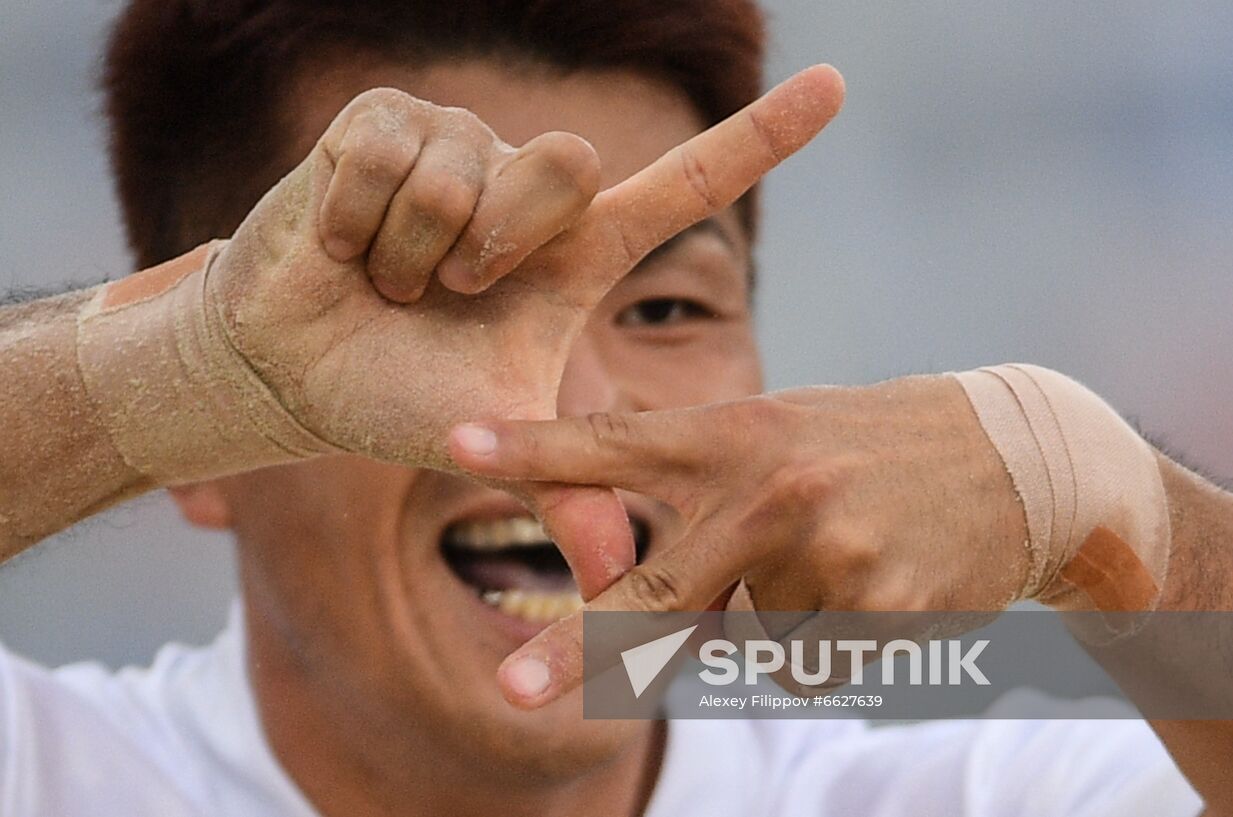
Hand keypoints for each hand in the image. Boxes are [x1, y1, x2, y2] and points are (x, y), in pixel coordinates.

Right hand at [208, 67, 846, 594]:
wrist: (294, 374)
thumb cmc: (404, 397)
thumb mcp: (502, 441)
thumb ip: (573, 491)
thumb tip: (621, 580)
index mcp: (576, 250)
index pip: (685, 184)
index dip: (760, 137)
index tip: (836, 91)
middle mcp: (529, 186)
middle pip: (566, 168)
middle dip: (496, 246)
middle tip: (448, 293)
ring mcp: (459, 144)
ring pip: (465, 173)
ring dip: (413, 253)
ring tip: (387, 280)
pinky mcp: (381, 119)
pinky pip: (388, 155)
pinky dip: (355, 225)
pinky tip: (342, 248)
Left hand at [449, 375, 1029, 705]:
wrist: (1016, 458)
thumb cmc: (866, 448)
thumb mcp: (781, 438)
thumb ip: (703, 508)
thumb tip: (645, 622)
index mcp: (738, 432)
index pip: (617, 442)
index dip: (532, 447)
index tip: (455, 441)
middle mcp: (774, 490)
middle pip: (655, 588)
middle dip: (578, 645)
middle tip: (508, 692)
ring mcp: (828, 554)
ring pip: (748, 641)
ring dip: (774, 619)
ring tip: (841, 557)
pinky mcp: (883, 611)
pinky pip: (809, 668)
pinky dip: (824, 646)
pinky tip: (875, 588)